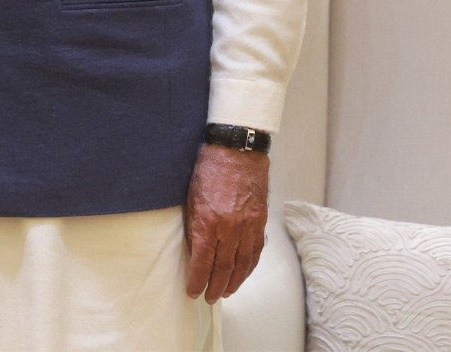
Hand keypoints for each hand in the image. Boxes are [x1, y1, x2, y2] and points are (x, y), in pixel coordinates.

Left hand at [184, 143, 269, 302]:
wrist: (235, 151)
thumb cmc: (208, 169)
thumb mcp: (191, 197)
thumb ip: (194, 225)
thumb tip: (195, 250)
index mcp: (208, 221)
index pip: (203, 261)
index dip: (198, 280)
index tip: (193, 292)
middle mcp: (230, 228)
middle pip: (224, 267)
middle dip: (215, 286)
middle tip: (210, 298)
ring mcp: (248, 225)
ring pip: (242, 263)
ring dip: (234, 281)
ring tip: (225, 291)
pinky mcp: (259, 221)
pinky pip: (255, 251)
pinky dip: (249, 266)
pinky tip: (242, 274)